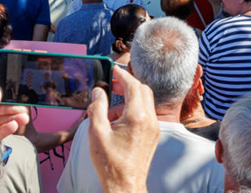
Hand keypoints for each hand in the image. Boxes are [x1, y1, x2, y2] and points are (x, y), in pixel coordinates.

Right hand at [86, 66, 159, 192]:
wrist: (125, 185)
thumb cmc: (110, 163)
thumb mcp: (96, 132)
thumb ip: (97, 108)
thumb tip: (99, 92)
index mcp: (137, 117)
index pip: (134, 86)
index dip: (123, 75)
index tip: (113, 69)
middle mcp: (150, 120)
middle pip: (143, 90)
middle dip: (127, 84)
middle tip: (112, 84)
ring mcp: (154, 129)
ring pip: (145, 102)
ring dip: (128, 99)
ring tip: (109, 111)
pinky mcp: (153, 136)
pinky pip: (145, 115)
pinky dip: (132, 111)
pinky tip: (116, 122)